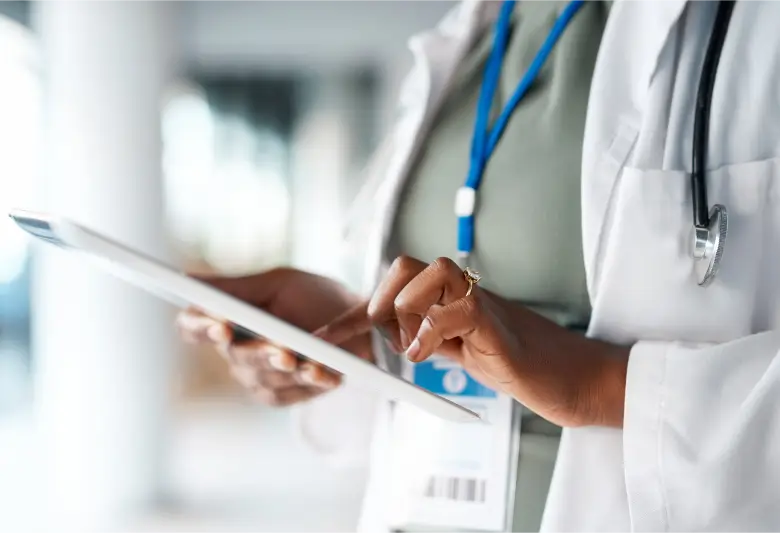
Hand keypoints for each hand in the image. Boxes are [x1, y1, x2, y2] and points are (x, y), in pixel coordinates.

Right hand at [176, 268, 372, 405]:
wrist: (360, 326)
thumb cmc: (315, 298)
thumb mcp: (280, 284)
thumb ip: (237, 287)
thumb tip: (188, 280)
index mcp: (226, 318)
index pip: (193, 326)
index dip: (200, 327)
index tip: (221, 324)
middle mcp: (234, 350)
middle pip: (234, 355)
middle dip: (260, 352)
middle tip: (283, 350)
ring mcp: (254, 375)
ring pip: (261, 376)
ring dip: (289, 370)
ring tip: (314, 363)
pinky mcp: (278, 395)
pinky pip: (286, 394)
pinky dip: (308, 384)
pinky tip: (328, 376)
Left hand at [319, 256, 628, 426]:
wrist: (574, 377)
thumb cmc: (518, 365)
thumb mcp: (459, 351)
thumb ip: (428, 336)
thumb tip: (390, 335)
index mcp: (450, 297)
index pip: (395, 285)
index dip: (354, 311)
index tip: (324, 339)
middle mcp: (463, 292)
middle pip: (405, 264)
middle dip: (380, 300)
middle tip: (386, 339)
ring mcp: (482, 304)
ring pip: (429, 271)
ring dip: (405, 310)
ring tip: (413, 348)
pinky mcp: (498, 326)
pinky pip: (458, 310)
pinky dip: (431, 331)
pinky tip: (425, 357)